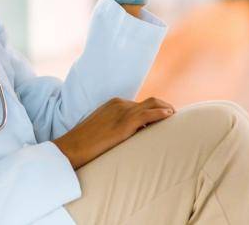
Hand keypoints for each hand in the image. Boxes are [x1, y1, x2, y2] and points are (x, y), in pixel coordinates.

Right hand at [51, 97, 175, 169]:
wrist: (73, 146)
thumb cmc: (85, 142)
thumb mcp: (102, 129)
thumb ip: (116, 127)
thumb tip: (130, 135)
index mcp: (114, 104)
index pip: (139, 104)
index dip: (153, 109)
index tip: (163, 116)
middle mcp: (120, 104)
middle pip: (149, 101)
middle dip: (163, 106)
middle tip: (173, 115)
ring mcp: (123, 111)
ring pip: (152, 105)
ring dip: (166, 109)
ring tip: (175, 117)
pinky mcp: (125, 123)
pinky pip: (149, 114)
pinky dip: (161, 113)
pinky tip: (170, 116)